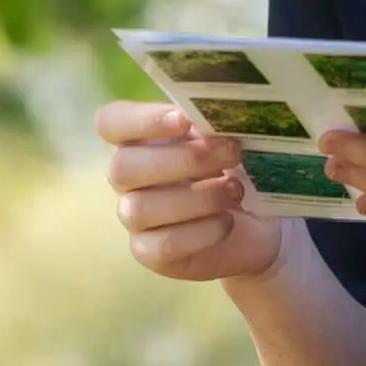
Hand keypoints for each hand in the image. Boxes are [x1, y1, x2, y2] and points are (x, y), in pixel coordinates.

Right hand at [96, 100, 284, 282]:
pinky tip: (227, 221)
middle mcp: (127, 177)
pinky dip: (201, 231)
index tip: (184, 120)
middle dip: (184, 159)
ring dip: (197, 196)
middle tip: (232, 152)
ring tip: (234, 189)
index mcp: (138, 139)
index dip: (141, 120)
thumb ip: (210, 123)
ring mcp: (134, 217)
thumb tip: (217, 114)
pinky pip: (163, 244)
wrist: (254, 223)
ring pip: (141, 208)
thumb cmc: (231, 169)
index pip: (110, 122)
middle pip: (123, 167)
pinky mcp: (149, 252)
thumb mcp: (222, 139)